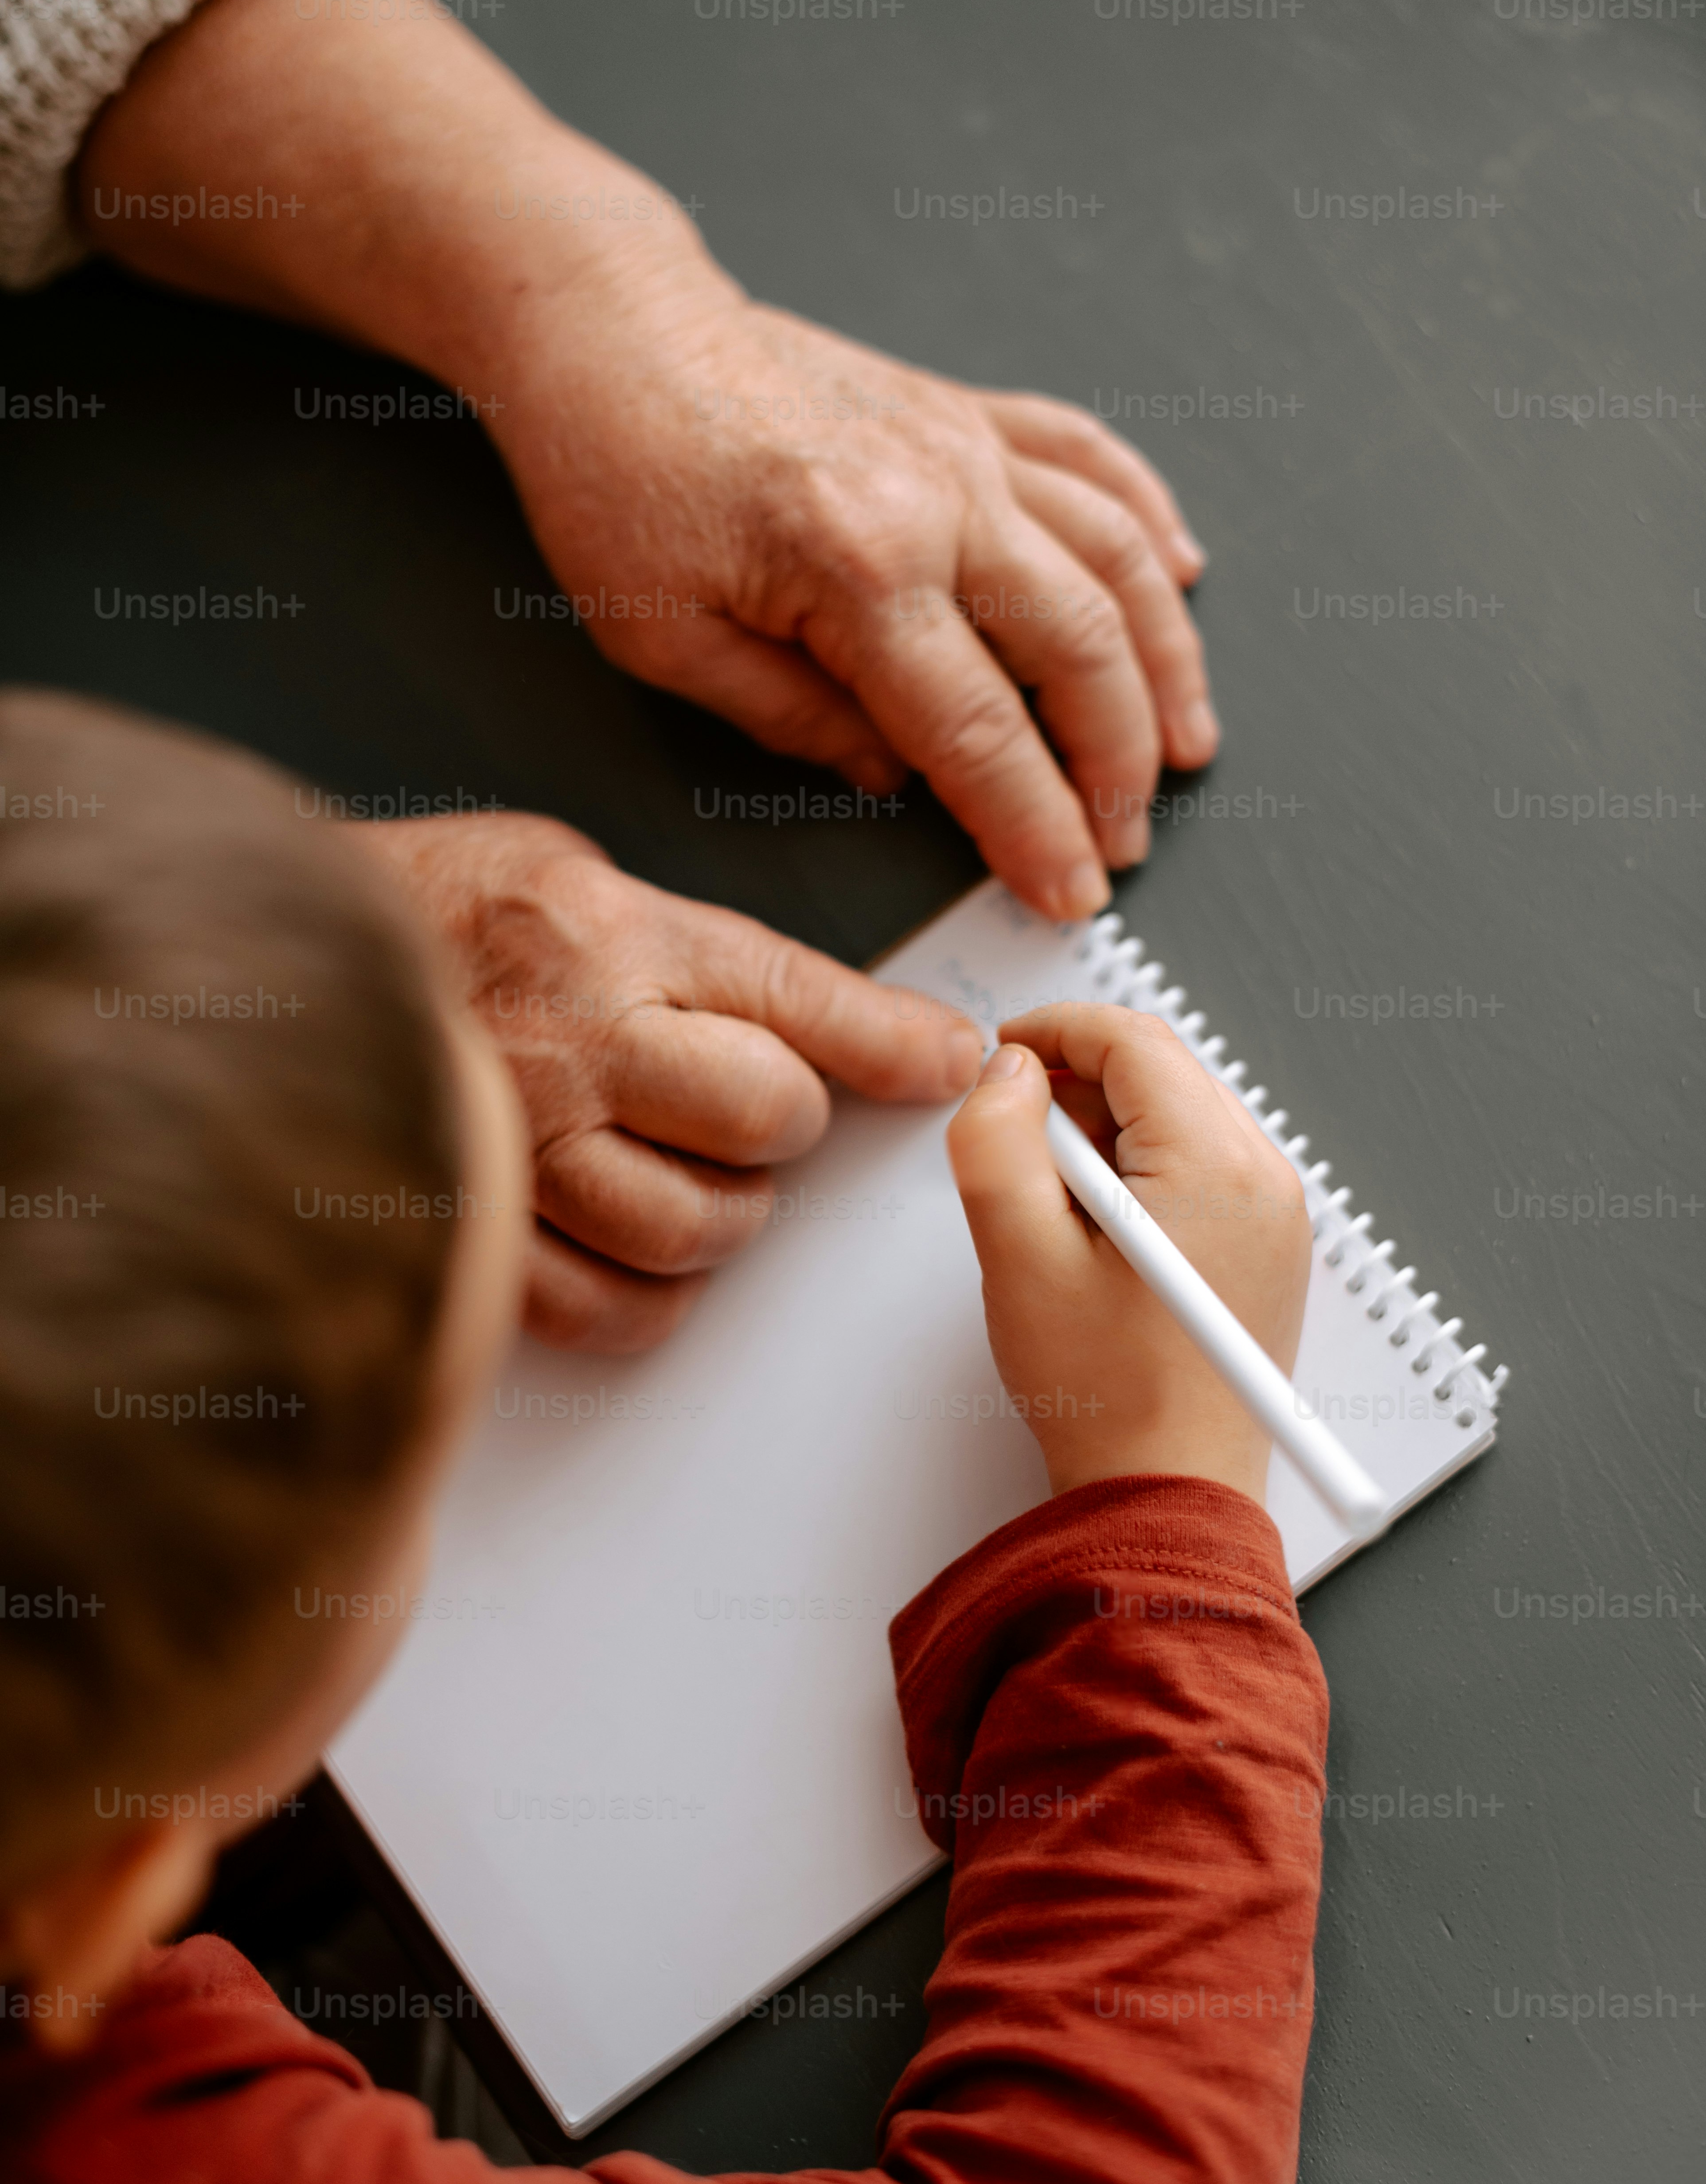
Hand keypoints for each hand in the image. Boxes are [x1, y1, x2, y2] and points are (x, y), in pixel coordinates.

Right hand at [358, 813, 980, 1351]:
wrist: (274, 965)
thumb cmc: (427, 916)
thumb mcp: (577, 876)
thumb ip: (701, 948)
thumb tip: (835, 1017)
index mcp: (608, 936)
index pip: (797, 998)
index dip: (895, 1041)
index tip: (953, 1061)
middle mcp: (575, 1044)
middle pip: (766, 1120)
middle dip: (780, 1123)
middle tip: (745, 1108)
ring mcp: (522, 1148)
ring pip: (698, 1226)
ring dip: (720, 1213)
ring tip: (678, 1170)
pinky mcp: (478, 1235)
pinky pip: (612, 1307)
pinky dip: (649, 1296)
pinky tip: (638, 1249)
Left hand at [491, 273, 1215, 920]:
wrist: (610, 331)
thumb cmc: (617, 479)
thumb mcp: (665, 638)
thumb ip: (793, 719)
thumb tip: (897, 775)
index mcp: (857, 568)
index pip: (981, 732)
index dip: (1038, 826)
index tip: (1072, 891)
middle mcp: (938, 498)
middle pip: (1082, 647)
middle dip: (1120, 763)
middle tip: (1125, 840)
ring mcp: (963, 444)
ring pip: (1117, 555)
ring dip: (1167, 657)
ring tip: (1189, 740)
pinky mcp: (963, 409)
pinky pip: (1089, 455)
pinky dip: (1149, 515)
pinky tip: (1185, 572)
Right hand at [945, 1007, 1309, 1500]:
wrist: (1169, 1496)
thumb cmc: (1106, 1394)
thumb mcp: (1019, 1254)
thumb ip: (997, 1141)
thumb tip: (1008, 1071)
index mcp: (1217, 1165)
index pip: (1133, 1040)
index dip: (1054, 1031)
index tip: (1000, 1058)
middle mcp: (1266, 1178)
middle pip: (1161, 1073)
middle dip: (1078, 1087)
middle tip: (1016, 1146)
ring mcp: (1277, 1216)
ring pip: (1177, 1119)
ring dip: (1106, 1136)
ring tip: (1053, 1208)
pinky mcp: (1268, 1250)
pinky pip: (1199, 1170)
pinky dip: (1139, 1175)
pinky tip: (1096, 1236)